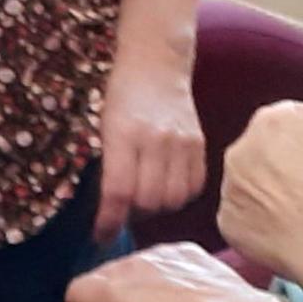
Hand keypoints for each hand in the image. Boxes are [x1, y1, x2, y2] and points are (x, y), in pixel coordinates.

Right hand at [39, 244, 293, 301]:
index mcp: (108, 288)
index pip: (71, 294)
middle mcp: (129, 261)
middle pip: (100, 280)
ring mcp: (161, 252)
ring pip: (130, 270)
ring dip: (135, 290)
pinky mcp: (188, 250)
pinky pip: (160, 262)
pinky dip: (163, 278)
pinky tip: (183, 301)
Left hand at [94, 49, 205, 240]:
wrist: (156, 65)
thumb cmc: (121, 98)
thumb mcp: (103, 128)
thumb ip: (110, 167)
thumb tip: (112, 212)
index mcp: (123, 134)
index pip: (119, 191)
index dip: (110, 220)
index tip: (102, 236)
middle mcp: (155, 140)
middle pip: (148, 201)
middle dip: (133, 213)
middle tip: (124, 206)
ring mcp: (182, 142)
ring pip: (173, 199)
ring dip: (157, 207)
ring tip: (146, 194)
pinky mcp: (201, 144)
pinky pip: (194, 187)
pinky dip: (179, 195)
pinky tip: (167, 185)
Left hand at [219, 10, 302, 294]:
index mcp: (273, 119)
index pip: (297, 126)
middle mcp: (241, 150)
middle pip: (274, 156)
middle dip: (300, 169)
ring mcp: (231, 191)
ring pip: (259, 186)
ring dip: (282, 196)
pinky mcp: (229, 228)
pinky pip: (248, 221)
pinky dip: (268, 228)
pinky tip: (298, 233)